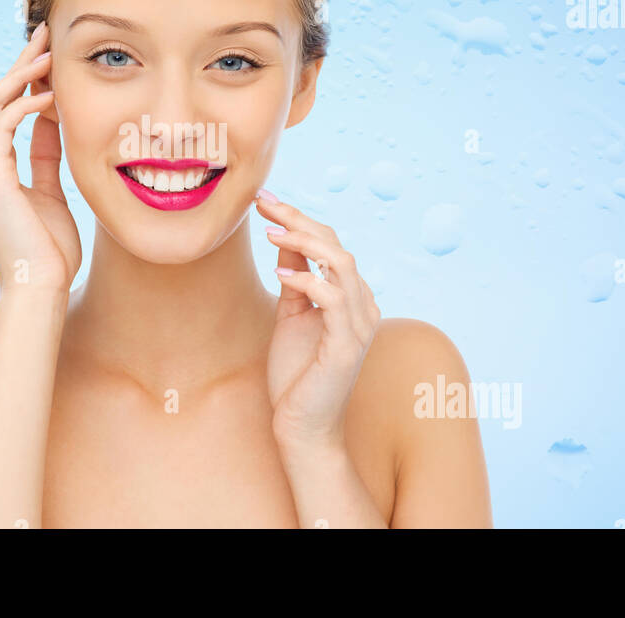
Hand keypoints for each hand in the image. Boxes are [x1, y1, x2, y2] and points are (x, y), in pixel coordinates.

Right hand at [0, 22, 80, 294]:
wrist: (39, 289)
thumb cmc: (50, 253)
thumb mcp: (52, 195)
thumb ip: (47, 160)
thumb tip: (54, 126)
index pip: (3, 112)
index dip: (24, 81)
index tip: (49, 57)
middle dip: (18, 65)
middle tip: (44, 35)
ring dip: (20, 76)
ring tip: (48, 55)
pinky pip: (3, 127)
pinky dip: (25, 105)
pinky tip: (50, 96)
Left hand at [256, 190, 380, 453]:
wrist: (302, 425)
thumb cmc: (296, 374)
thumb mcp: (291, 315)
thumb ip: (295, 279)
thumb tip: (285, 240)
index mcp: (350, 296)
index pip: (329, 243)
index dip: (298, 218)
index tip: (263, 200)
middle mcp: (362, 305)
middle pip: (336, 244)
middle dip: (298, 218)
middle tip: (262, 204)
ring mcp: (359, 324)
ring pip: (341, 263)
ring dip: (304, 242)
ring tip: (270, 233)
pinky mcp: (348, 345)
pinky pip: (333, 300)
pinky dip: (307, 280)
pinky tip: (280, 274)